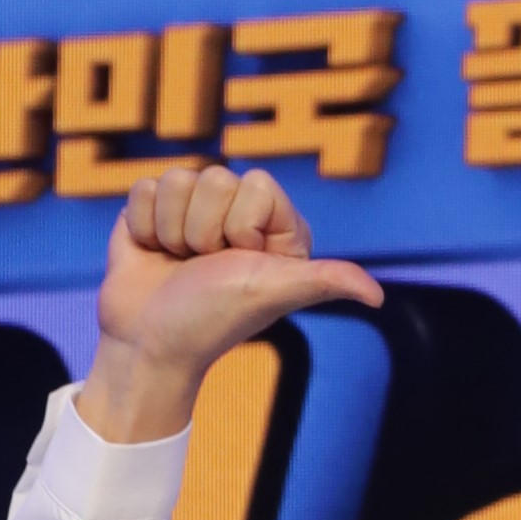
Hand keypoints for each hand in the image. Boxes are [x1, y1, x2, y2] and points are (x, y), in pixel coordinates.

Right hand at [76, 165, 382, 441]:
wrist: (151, 342)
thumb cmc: (215, 319)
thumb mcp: (274, 294)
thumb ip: (325, 281)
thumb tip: (377, 297)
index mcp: (277, 227)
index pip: (257, 183)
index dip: (242, 225)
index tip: (242, 262)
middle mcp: (239, 213)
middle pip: (214, 177)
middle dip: (203, 230)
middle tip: (206, 267)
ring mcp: (195, 209)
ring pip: (177, 178)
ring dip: (172, 230)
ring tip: (181, 263)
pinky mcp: (156, 209)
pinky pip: (145, 187)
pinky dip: (144, 227)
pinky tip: (157, 255)